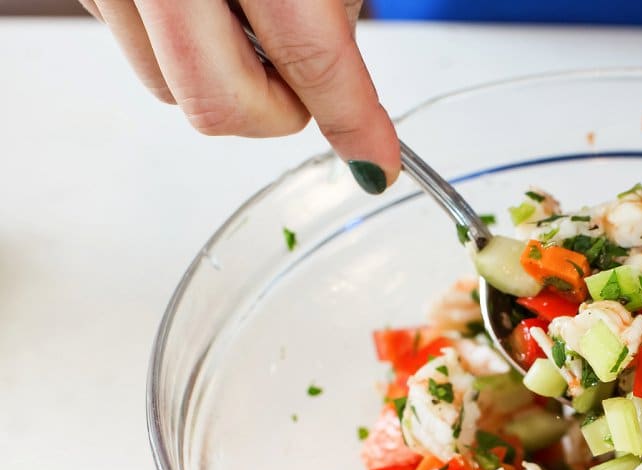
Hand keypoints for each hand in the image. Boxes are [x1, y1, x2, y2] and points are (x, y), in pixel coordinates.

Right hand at [79, 0, 398, 193]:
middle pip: (218, 104)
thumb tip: (345, 100)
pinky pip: (141, 55)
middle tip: (307, 84)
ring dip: (229, 83)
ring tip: (252, 22)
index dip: (353, 120)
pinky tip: (211, 10)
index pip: (309, 58)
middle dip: (276, 113)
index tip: (378, 162)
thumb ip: (330, 19)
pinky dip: (187, 52)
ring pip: (171, 92)